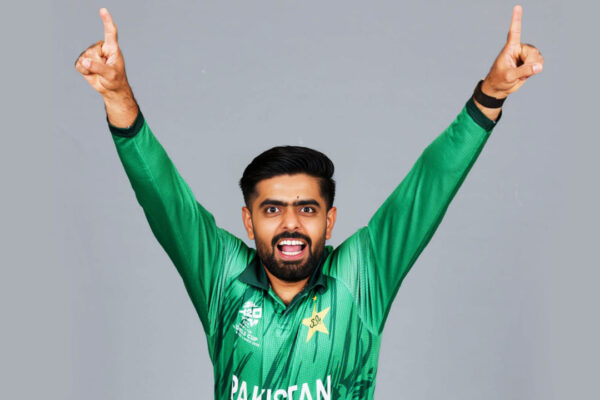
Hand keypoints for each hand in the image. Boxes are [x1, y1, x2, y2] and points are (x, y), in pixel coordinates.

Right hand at [75, 8, 137, 126]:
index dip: (106, 21)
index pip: (110, 32)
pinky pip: (79, 64)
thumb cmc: (115, 80)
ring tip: (99, 72)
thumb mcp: (111, 74)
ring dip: (91, 68)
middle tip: (105, 70)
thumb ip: (99, 67)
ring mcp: (91, 53)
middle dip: (96, 63)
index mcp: (112, 48)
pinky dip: (84, 71)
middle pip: (92, 51)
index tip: (103, 10)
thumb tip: (85, 61)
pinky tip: (91, 73)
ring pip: (84, 58)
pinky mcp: (84, 60)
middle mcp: (100, 48)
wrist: (110, 88)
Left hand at [481, 5, 543, 98]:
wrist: (499, 88)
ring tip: (521, 73)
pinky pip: (539, 63)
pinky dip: (535, 70)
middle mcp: (519, 49)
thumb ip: (524, 71)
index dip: (516, 19)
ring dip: (533, 67)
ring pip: (538, 57)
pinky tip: (526, 73)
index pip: (514, 32)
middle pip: (533, 52)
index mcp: (510, 48)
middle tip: (521, 72)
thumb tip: (539, 66)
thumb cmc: (499, 80)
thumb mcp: (509, 76)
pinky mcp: (530, 62)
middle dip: (530, 63)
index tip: (517, 6)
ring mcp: (525, 55)